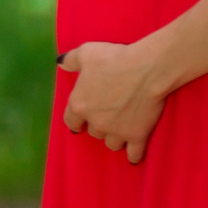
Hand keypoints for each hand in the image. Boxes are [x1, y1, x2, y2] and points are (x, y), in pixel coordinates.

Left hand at [57, 39, 168, 165]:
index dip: (77, 120)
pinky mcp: (136, 136)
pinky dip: (133, 155)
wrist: (146, 69)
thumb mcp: (87, 52)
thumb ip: (71, 60)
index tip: (81, 120)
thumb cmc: (115, 58)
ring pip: (111, 143)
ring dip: (114, 137)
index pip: (71, 121)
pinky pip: (133, 154)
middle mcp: (95, 122)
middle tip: (108, 115)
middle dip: (99, 124)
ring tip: (121, 129)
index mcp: (80, 104)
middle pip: (93, 132)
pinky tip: (134, 155)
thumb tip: (60, 64)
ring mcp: (116, 132)